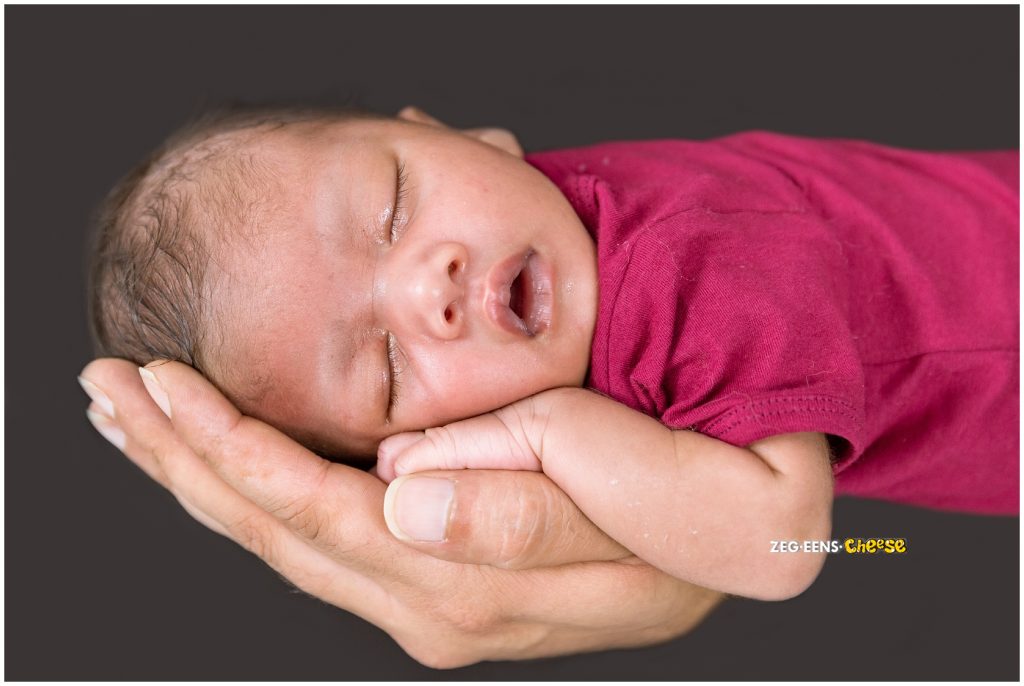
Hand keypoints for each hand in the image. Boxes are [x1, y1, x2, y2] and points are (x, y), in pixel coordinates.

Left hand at [80, 359, 723, 667]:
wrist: (728, 549)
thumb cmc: (685, 509)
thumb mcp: (629, 502)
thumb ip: (517, 500)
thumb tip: (399, 496)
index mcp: (472, 583)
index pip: (318, 513)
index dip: (233, 448)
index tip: (159, 385)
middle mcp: (432, 608)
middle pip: (276, 534)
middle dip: (183, 460)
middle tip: (104, 391)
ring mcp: (426, 604)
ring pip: (285, 543)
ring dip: (203, 477)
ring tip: (134, 419)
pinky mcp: (431, 586)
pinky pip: (319, 544)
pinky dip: (256, 496)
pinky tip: (216, 464)